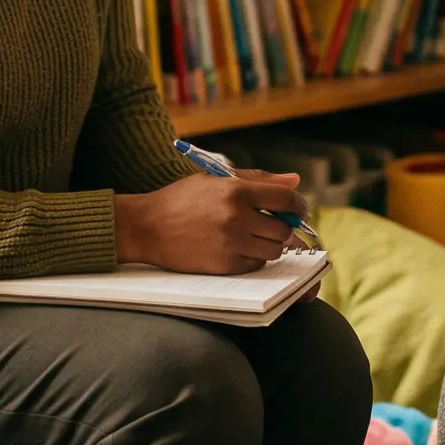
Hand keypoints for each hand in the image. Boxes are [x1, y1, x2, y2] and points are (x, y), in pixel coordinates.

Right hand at [114, 171, 308, 275]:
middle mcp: (236, 217)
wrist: (148, 226)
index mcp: (236, 190)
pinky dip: (253, 258)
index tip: (295, 209)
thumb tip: (295, 180)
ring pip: (273, 250)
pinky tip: (238, 248)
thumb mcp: (217, 179)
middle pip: (283, 229)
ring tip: (254, 236)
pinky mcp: (223, 265)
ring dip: (270, 245)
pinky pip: (255, 264)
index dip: (297, 205)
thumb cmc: (182, 199)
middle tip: (274, 225)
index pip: (286, 199)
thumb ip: (259, 179)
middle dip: (284, 228)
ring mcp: (230, 243)